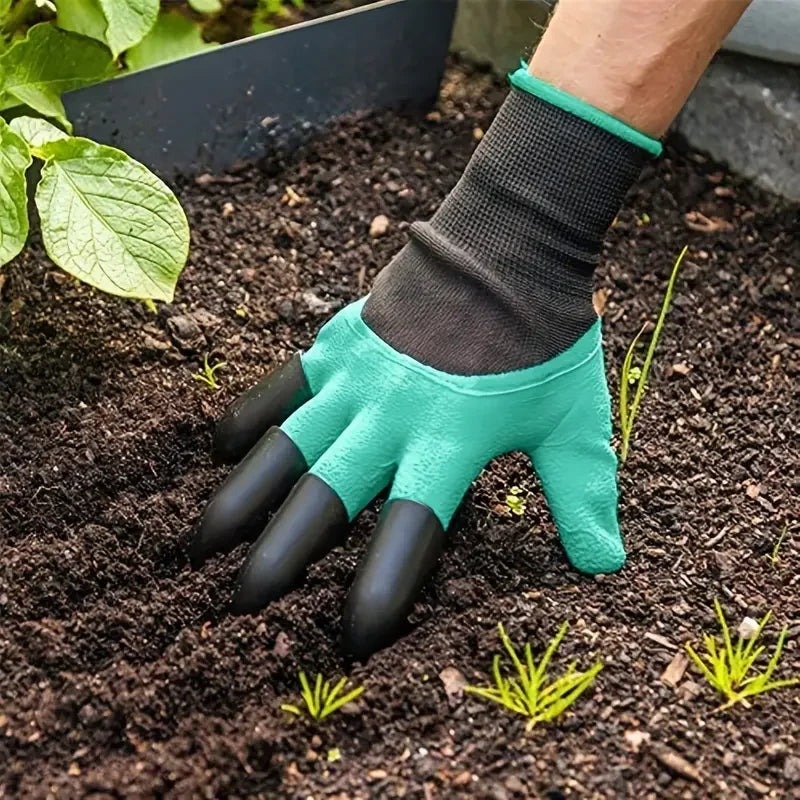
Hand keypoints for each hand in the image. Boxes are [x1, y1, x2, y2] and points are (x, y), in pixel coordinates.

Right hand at [189, 298, 623, 659]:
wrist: (510, 244)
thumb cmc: (546, 337)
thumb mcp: (574, 420)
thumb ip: (582, 493)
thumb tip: (605, 565)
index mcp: (449, 440)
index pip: (409, 527)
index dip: (382, 586)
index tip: (354, 638)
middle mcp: (390, 415)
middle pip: (326, 494)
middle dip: (282, 554)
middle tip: (243, 603)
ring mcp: (356, 377)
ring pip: (287, 444)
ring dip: (245, 497)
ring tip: (204, 543)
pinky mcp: (339, 344)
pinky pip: (282, 386)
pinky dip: (251, 419)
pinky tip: (223, 451)